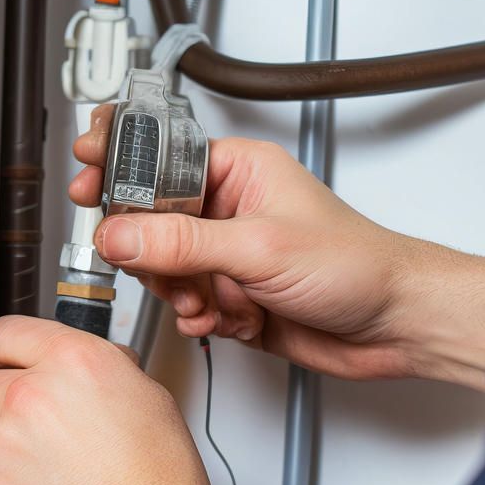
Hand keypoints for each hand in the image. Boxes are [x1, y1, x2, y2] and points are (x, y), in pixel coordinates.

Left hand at [0, 315, 234, 484]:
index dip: (4, 353)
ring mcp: (3, 438)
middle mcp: (33, 392)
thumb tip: (83, 374)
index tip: (1, 364)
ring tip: (42, 477)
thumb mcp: (149, 404)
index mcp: (76, 361)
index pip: (8, 333)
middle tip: (27, 432)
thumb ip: (102, 376)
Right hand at [70, 105, 484, 389]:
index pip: (160, 158)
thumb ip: (181, 242)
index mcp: (240, 170)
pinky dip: (199, 318)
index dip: (120, 168)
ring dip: (182, 293)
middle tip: (169, 268)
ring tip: (214, 301)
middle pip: (150, 221)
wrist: (396, 326)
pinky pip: (184, 304)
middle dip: (156, 254)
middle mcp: (228, 208)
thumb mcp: (260, 247)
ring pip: (163, 269)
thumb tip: (120, 235)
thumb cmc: (359, 265)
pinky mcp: (230, 296)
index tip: (87, 176)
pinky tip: (227, 319)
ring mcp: (227, 254)